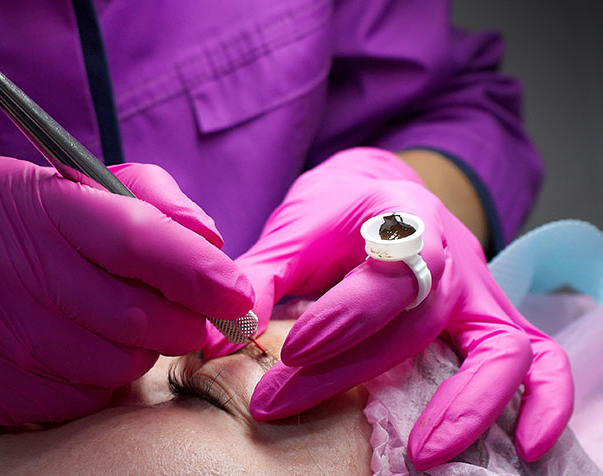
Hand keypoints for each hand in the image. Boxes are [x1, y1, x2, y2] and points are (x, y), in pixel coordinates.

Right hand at [0, 156, 252, 448]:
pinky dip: (91, 386)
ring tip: (112, 331)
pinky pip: (70, 402)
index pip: (129, 235)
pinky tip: (71, 360)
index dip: (194, 269)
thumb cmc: (6, 242)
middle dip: (178, 324)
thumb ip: (143, 199)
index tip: (236, 294)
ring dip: (133, 354)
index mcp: (23, 196)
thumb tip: (208, 240)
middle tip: (190, 322)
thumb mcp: (62, 195)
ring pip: (106, 365)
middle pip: (126, 313)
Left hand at [205, 147, 570, 467]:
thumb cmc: (335, 215)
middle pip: (417, 327)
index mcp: (399, 220)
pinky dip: (543, 403)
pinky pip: (542, 360)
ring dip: (467, 406)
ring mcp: (480, 291)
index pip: (383, 279)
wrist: (381, 192)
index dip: (339, 321)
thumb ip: (259, 278)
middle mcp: (451, 257)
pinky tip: (525, 447)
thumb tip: (219, 334)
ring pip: (497, 349)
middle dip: (348, 375)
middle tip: (280, 404)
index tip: (288, 353)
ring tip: (421, 457)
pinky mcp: (496, 319)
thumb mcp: (292, 233)